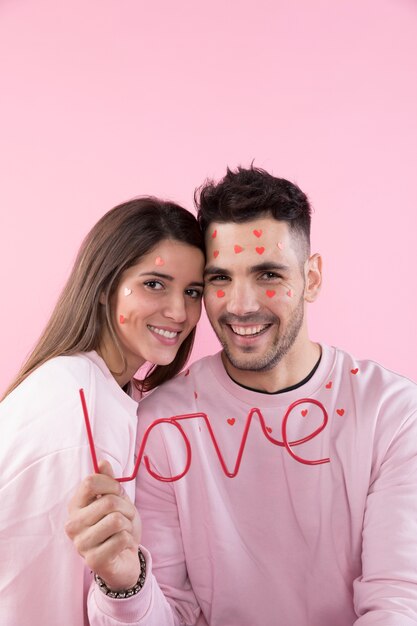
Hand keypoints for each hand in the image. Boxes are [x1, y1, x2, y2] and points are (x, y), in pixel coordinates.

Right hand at [65, 460, 141, 589]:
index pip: (90, 482)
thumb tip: (101, 462)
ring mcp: (81, 544)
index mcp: (75, 506)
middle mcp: (73, 524)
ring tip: (123, 531)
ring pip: (116, 520)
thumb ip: (108, 481)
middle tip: (126, 517)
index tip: (118, 493)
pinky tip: (122, 546)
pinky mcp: (93, 560)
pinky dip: (129, 540)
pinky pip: (121, 539)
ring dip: (128, 524)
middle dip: (126, 508)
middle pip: (108, 502)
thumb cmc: (118, 527)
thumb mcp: (116, 499)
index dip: (111, 484)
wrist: (124, 558)